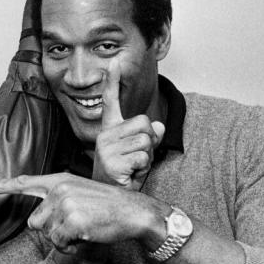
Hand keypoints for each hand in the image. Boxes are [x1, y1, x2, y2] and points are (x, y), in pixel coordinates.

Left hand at [0, 173, 157, 248]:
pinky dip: (70, 246)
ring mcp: (65, 204)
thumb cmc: (108, 206)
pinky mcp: (73, 220)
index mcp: (60, 180)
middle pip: (34, 221)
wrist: (133, 211)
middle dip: (50, 230)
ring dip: (61, 239)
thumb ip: (59, 198)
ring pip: (46, 234)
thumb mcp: (81, 192)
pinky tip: (85, 236)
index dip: (3, 185)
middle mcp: (59, 189)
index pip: (26, 182)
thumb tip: (39, 217)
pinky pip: (59, 243)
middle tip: (74, 226)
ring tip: (82, 230)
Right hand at [92, 59, 164, 189]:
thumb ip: (150, 136)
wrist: (113, 200)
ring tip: (134, 169)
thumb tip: (159, 125)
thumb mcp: (140, 152)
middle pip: (144, 123)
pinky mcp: (111, 163)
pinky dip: (144, 168)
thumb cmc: (125, 176)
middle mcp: (104, 136)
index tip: (114, 63)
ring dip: (147, 157)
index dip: (112, 82)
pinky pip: (143, 157)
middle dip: (150, 142)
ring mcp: (106, 149)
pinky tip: (131, 176)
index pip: (111, 102)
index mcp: (109, 130)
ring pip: (146, 140)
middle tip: (137, 159)